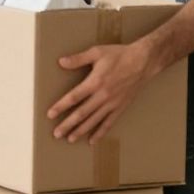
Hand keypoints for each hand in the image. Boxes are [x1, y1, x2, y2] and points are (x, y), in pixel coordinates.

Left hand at [48, 41, 162, 142]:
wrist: (143, 62)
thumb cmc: (119, 55)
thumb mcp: (96, 52)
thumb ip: (78, 59)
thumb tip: (61, 62)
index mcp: (95, 82)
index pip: (74, 97)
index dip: (61, 106)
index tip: (50, 115)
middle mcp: (103, 96)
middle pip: (82, 113)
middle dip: (68, 124)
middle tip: (56, 134)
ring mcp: (112, 104)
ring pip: (94, 121)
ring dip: (81, 131)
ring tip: (70, 139)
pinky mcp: (121, 107)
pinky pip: (109, 123)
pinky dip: (100, 132)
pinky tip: (92, 140)